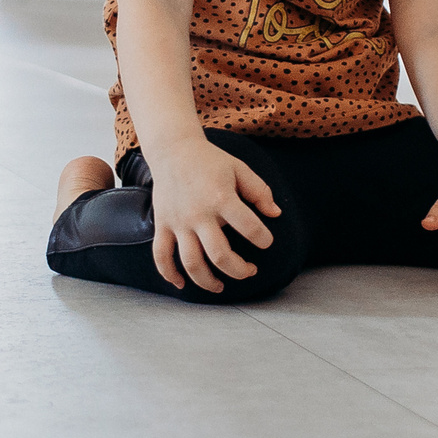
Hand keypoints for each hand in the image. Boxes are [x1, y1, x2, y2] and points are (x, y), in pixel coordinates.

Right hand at [144, 137, 281, 292]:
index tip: (266, 242)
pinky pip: (161, 255)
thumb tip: (275, 214)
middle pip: (219, 255)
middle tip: (250, 271)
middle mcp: (198, 213)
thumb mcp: (240, 169)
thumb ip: (260, 191)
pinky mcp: (162, 224)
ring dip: (207, 281)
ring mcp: (178, 221)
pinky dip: (168, 274)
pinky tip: (180, 284)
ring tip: (220, 287)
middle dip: (239, 270)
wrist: (173, 150)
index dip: (263, 239)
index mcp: (221, 197)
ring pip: (191, 262)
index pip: (249, 227)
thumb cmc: (210, 161)